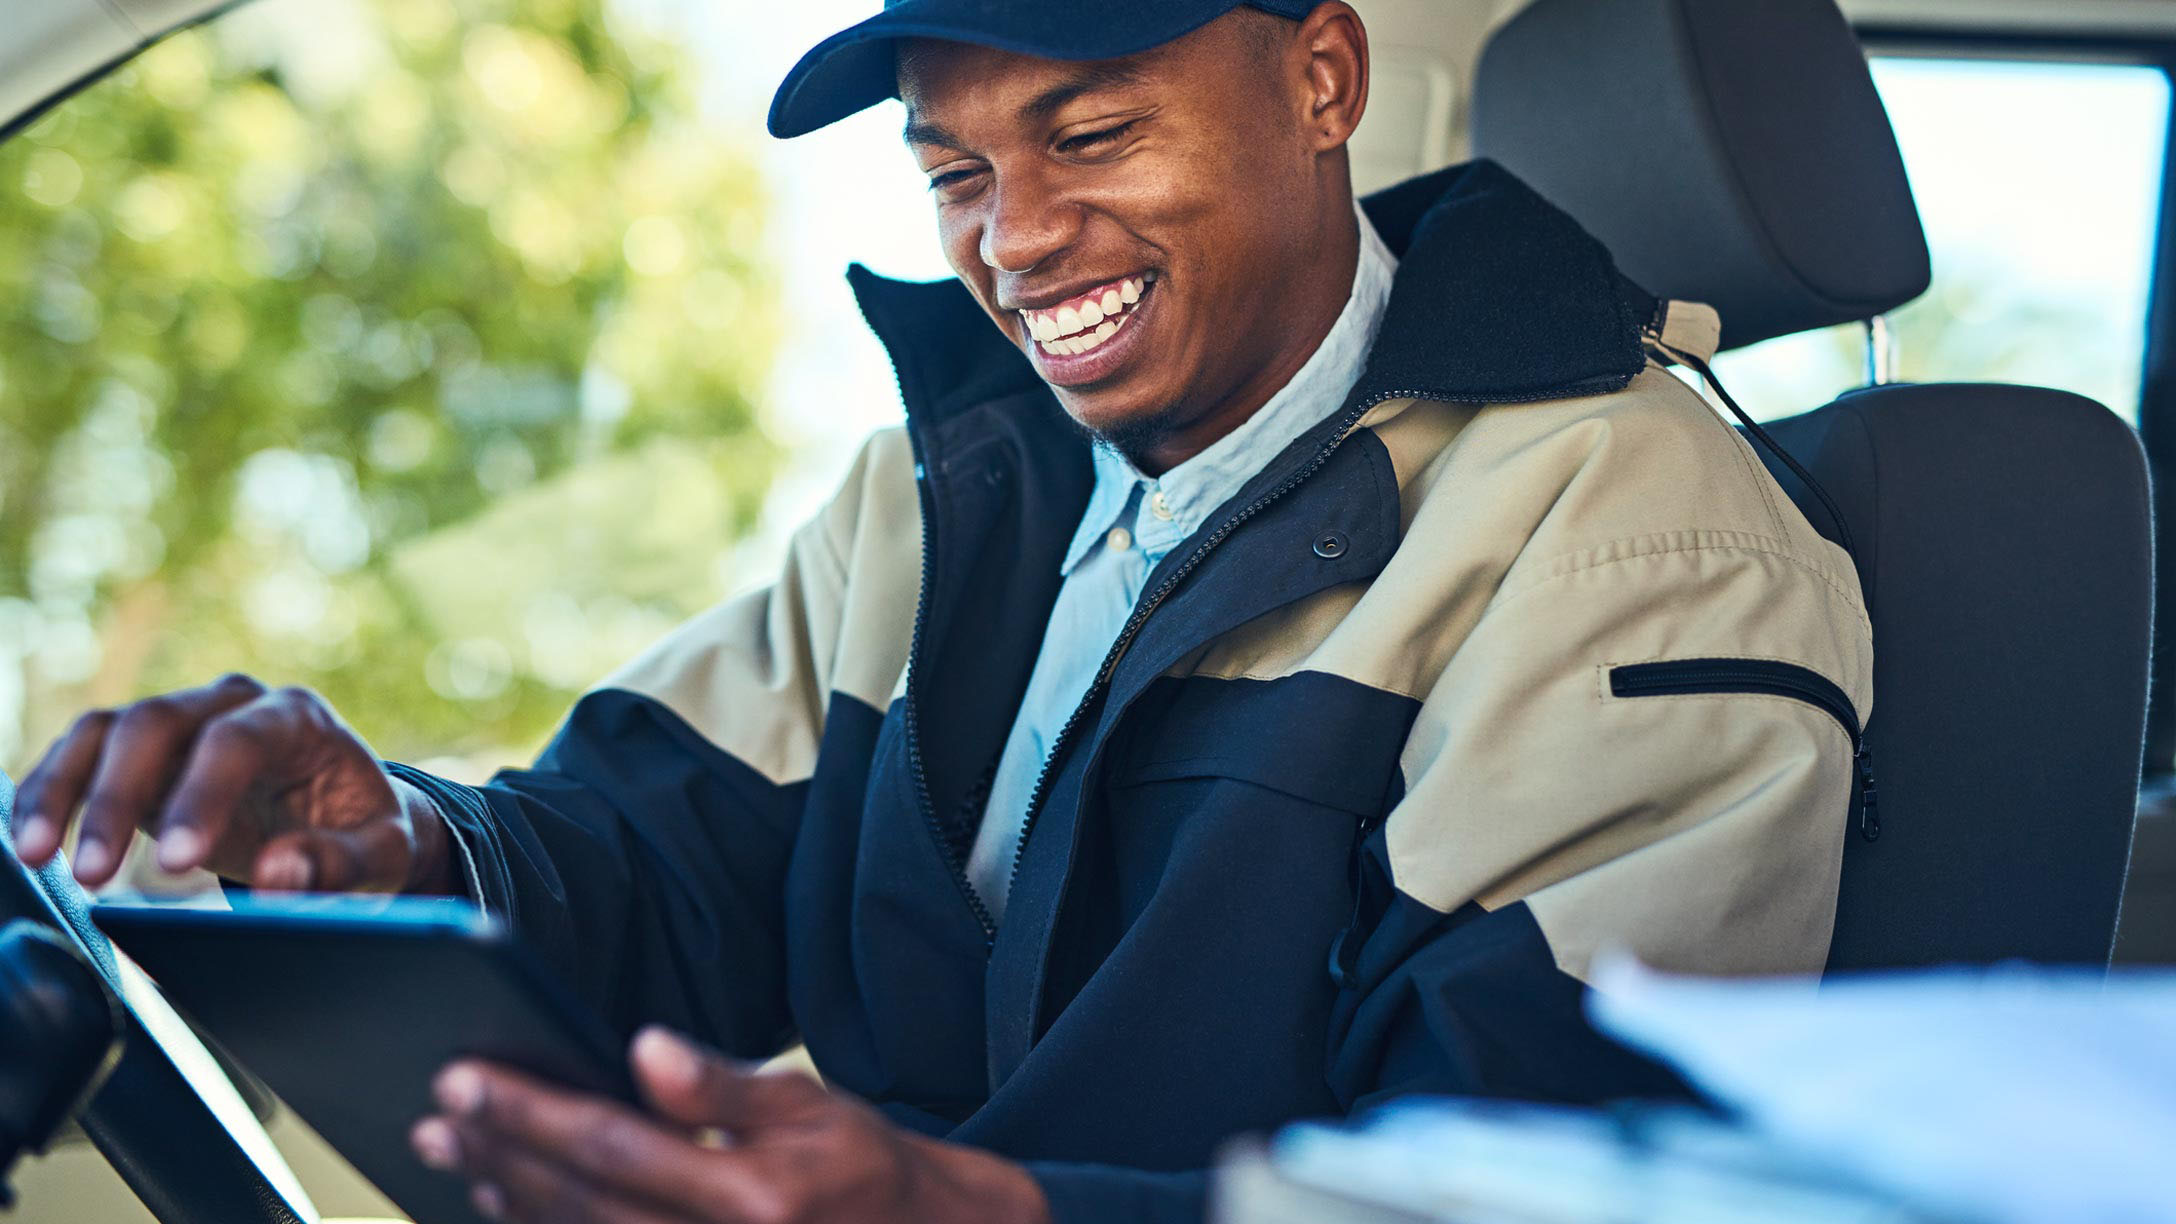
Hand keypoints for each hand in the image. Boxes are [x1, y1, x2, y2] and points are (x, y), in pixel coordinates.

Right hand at [9, 673, 454, 893]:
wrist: (345, 815)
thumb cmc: (364, 832)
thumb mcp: (382, 854)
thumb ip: (341, 864)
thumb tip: (281, 875)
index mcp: (298, 717)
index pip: (238, 741)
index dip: (201, 797)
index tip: (176, 865)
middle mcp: (233, 703)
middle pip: (157, 723)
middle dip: (116, 797)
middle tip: (94, 874)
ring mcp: (184, 720)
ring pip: (107, 731)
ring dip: (64, 790)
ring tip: (39, 858)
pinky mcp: (144, 751)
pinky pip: (83, 754)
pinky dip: (49, 791)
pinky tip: (30, 839)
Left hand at [410, 1028, 1050, 1223]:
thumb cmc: (862, 1169)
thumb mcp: (811, 1107)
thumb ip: (722, 1084)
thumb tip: (643, 1048)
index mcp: (749, 1195)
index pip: (609, 1145)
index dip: (527, 1109)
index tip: (462, 1075)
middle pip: (572, 1203)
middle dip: (495, 1151)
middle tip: (437, 1109)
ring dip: (503, 1199)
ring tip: (454, 1150)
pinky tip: (507, 1204)